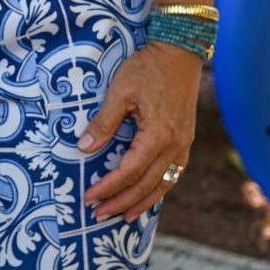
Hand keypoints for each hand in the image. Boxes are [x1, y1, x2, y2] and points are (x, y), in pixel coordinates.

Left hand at [78, 43, 202, 221]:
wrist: (180, 52)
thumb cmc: (148, 68)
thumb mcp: (120, 92)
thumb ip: (103, 123)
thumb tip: (83, 148)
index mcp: (157, 135)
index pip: (128, 172)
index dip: (107, 188)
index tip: (89, 197)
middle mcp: (174, 146)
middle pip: (146, 185)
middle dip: (121, 203)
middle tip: (99, 215)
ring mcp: (184, 144)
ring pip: (163, 184)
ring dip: (142, 202)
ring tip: (124, 217)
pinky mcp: (186, 140)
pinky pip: (173, 174)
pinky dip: (159, 189)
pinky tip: (148, 195)